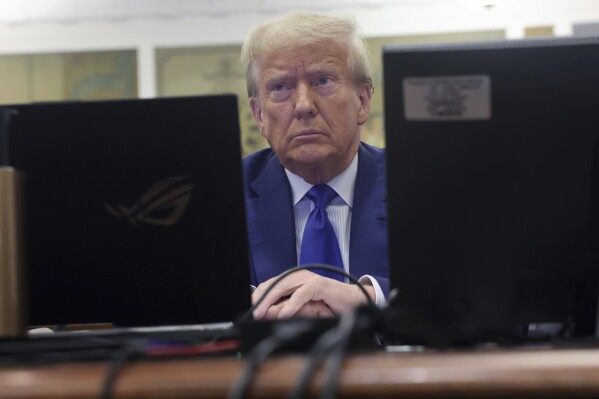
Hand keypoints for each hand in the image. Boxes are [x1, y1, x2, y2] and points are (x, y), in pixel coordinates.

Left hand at [251, 270, 374, 319]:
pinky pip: (301, 295)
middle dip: (260, 298)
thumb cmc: (328, 304)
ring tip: (261, 313)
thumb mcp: (303, 307)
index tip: (250, 308)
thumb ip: (287, 308)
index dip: (258, 296)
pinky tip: (284, 314)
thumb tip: (267, 314)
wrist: (352, 302)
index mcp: (293, 279)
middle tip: (252, 312)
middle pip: (274, 285)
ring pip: (284, 287)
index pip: (270, 285)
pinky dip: (291, 305)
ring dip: (270, 301)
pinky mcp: (319, 285)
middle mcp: (299, 276)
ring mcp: (309, 279)